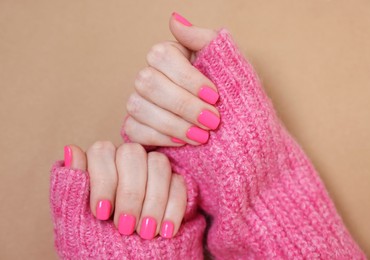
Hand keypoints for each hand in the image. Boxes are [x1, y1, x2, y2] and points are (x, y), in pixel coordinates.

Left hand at [63, 142, 186, 238]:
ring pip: (158, 164)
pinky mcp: (175, 185)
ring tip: (146, 233)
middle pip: (133, 154)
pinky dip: (173, 209)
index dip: (103, 180)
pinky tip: (166, 232)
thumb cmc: (95, 247)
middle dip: (130, 193)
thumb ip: (69, 188)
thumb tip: (70, 149)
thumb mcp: (75, 222)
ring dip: (153, 200)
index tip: (102, 213)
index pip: (102, 151)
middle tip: (125, 226)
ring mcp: (151, 172)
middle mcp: (125, 163)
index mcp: (98, 167)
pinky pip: (180, 183)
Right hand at [123, 12, 218, 145]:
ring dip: (174, 124)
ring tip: (202, 136)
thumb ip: (203, 40)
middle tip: (212, 121)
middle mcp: (149, 77)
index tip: (214, 95)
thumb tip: (175, 20)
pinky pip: (134, 131)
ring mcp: (139, 102)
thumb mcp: (227, 65)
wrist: (235, 132)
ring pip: (139, 107)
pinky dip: (160, 138)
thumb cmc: (230, 97)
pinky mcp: (136, 127)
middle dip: (183, 105)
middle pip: (148, 83)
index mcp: (168, 56)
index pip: (161, 56)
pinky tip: (182, 142)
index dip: (188, 77)